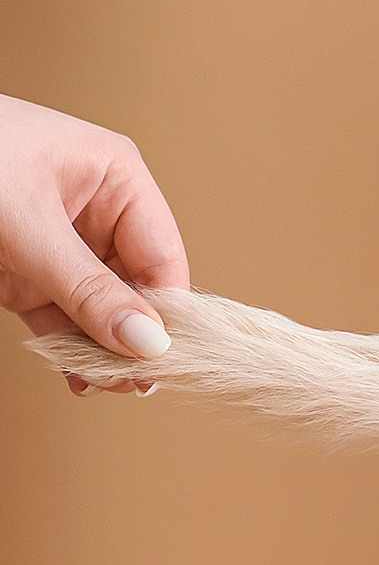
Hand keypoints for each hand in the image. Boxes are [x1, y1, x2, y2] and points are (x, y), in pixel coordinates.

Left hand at [0, 95, 188, 394]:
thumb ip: (87, 288)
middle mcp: (98, 213)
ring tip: (102, 385)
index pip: (162, 256)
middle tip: (133, 383)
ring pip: (100, 309)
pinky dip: (69, 350)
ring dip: (102, 350)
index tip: (164, 359)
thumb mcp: (27, 226)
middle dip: (133, 337)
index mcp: (117, 179)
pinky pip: (62, 318)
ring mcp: (62, 246)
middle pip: (136, 287)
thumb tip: (147, 342)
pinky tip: (78, 378)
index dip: (167, 310)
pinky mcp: (27, 273)